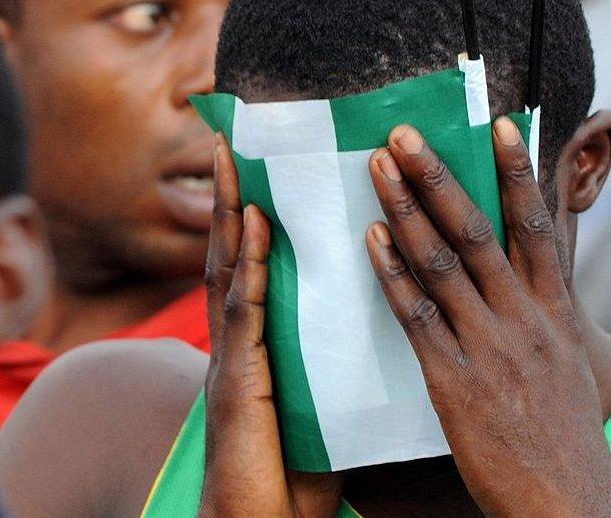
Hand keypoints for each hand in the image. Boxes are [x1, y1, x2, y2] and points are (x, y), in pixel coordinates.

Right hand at [199, 134, 341, 517]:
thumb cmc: (297, 470)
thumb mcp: (320, 399)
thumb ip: (334, 357)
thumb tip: (382, 324)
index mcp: (263, 345)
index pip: (258, 269)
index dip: (256, 219)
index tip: (264, 168)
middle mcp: (241, 344)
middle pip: (234, 257)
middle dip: (231, 197)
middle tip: (233, 140)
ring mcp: (233, 360)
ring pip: (228, 272)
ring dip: (228, 213)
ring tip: (233, 159)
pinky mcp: (236, 383)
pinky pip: (242, 314)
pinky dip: (244, 266)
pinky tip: (249, 226)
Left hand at [364, 119, 610, 516]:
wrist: (571, 501)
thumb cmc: (568, 436)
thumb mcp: (569, 365)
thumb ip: (545, 316)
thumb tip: (530, 280)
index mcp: (556, 311)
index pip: (535, 226)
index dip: (517, 172)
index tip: (500, 124)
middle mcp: (524, 319)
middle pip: (478, 231)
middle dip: (439, 176)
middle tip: (405, 134)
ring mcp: (490, 348)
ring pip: (443, 263)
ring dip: (407, 210)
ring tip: (379, 168)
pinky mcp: (455, 383)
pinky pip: (419, 317)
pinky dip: (394, 275)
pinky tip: (373, 241)